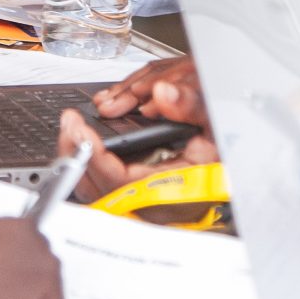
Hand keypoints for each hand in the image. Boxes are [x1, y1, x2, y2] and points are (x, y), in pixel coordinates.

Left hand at [58, 55, 217, 199]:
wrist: (228, 168)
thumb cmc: (222, 150)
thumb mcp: (216, 122)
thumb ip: (191, 106)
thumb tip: (163, 94)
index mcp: (171, 188)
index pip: (119, 181)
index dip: (94, 155)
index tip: (81, 130)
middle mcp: (153, 203)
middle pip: (98, 188)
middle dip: (77, 153)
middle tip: (70, 123)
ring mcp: (140, 204)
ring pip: (94, 191)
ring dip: (77, 159)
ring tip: (72, 129)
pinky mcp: (132, 199)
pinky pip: (99, 187)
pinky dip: (86, 165)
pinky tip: (82, 144)